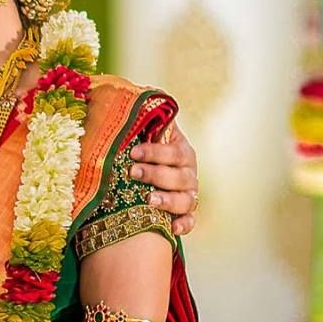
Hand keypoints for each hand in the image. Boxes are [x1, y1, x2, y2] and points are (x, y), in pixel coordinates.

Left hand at [130, 120, 198, 234]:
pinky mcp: (185, 214)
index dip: (155, 152)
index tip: (133, 152)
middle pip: (179, 176)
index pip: (173, 151)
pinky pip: (190, 221)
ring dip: (167, 200)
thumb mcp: (143, 137)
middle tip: (133, 173)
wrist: (148, 177)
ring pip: (186, 199)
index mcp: (181, 152)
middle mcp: (188, 173)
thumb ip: (141, 121)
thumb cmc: (142, 154)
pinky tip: (172, 227)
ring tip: (148, 200)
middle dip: (156, 174)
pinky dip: (183, 224)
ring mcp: (188, 194)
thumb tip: (133, 94)